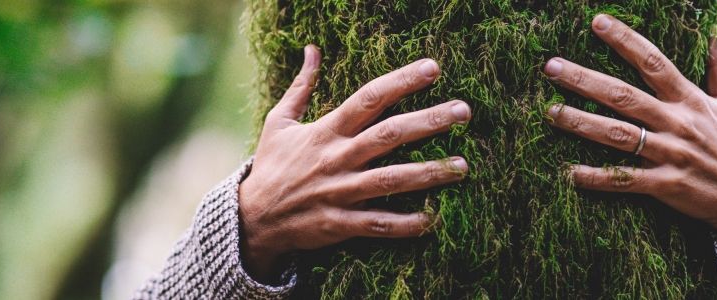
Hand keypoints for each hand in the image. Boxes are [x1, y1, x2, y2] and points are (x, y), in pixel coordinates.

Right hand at [238, 45, 471, 278]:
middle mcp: (337, 159)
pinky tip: (433, 219)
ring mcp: (340, 192)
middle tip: (464, 111)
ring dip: (429, 173)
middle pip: (389, 135)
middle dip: (429, 121)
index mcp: (326, 131)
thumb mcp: (280, 121)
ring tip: (462, 165)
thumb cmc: (273, 166)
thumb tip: (312, 49)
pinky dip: (405, 224)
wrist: (252, 218)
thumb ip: (301, 86)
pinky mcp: (339, 223)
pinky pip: (378, 223)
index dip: (401, 82)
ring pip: (391, 180)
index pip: (368, 99)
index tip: (432, 68)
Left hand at [544, 15, 716, 259]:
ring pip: (619, 136)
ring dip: (582, 123)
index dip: (625, 41)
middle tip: (552, 67)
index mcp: (691, 100)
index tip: (597, 22)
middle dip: (586, 80)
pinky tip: (570, 172)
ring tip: (551, 112)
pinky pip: (626, 180)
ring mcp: (670, 155)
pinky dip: (598, 177)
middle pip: (624, 97)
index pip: (653, 62)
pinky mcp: (666, 186)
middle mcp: (677, 124)